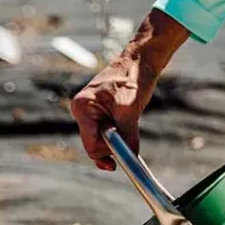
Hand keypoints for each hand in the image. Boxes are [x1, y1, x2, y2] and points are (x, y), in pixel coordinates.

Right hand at [69, 9, 189, 169]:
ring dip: (117, 140)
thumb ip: (127, 134)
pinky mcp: (101, 115)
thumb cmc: (133, 77)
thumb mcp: (130, 109)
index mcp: (83, 107)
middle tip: (129, 140)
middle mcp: (83, 111)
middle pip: (94, 143)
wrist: (141, 60)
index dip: (102, 154)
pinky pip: (108, 134)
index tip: (115, 165)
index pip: (89, 141)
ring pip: (102, 140)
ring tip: (130, 123)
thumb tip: (130, 156)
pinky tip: (127, 131)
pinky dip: (119, 137)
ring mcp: (91, 113)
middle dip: (111, 146)